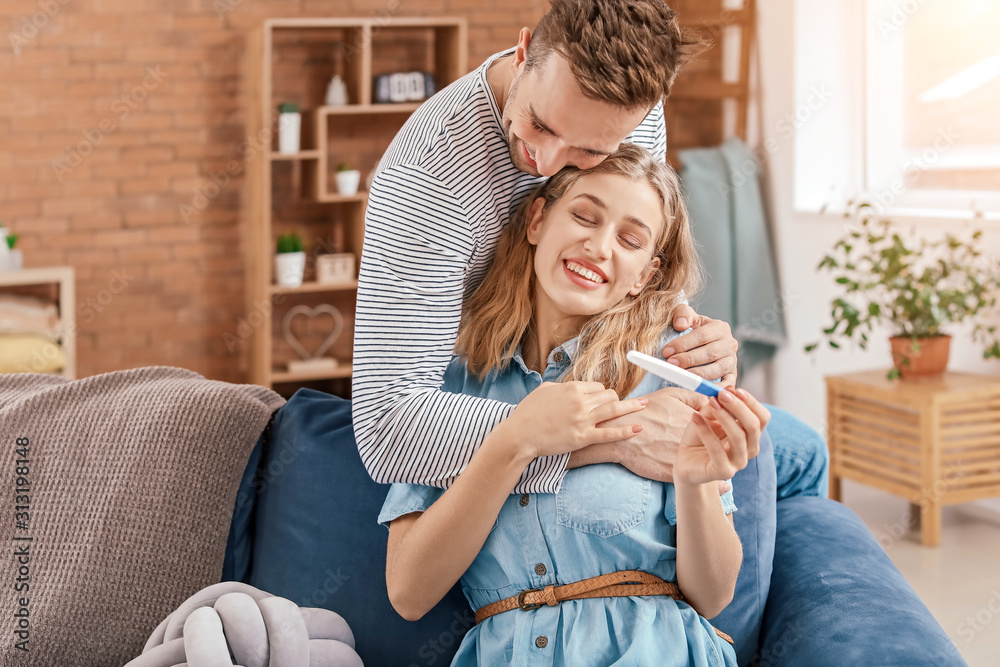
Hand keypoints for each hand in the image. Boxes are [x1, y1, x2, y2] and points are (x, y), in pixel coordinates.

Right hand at [501, 381, 646, 459]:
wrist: (519, 435)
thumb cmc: (527, 413)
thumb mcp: (544, 391)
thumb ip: (560, 387)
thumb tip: (569, 387)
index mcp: (572, 388)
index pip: (598, 386)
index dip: (602, 393)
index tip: (604, 399)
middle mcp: (580, 401)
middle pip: (609, 396)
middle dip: (617, 400)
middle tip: (624, 404)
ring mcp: (583, 419)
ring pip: (614, 410)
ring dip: (632, 407)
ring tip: (645, 405)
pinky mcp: (583, 437)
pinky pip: (609, 433)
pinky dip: (625, 430)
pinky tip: (638, 428)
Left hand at [666, 304, 738, 385]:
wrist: (702, 340)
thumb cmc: (692, 328)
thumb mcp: (687, 316)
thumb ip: (682, 314)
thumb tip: (680, 324)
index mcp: (720, 327)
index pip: (702, 336)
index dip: (683, 344)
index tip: (666, 351)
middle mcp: (730, 343)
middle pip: (709, 353)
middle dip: (687, 360)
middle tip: (670, 364)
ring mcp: (732, 360)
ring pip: (717, 369)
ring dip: (697, 374)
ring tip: (681, 376)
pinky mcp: (732, 374)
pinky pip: (726, 383)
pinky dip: (715, 388)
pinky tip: (699, 390)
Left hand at [674, 387, 770, 485]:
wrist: (686, 463)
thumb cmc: (699, 438)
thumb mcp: (707, 417)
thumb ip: (716, 405)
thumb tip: (726, 390)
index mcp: (750, 435)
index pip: (762, 418)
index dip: (752, 403)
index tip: (736, 390)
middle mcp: (749, 449)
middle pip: (754, 426)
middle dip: (738, 407)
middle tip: (721, 395)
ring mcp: (738, 462)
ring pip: (738, 437)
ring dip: (724, 417)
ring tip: (710, 403)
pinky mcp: (724, 472)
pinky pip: (717, 450)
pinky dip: (706, 432)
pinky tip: (695, 418)